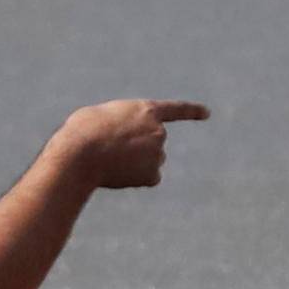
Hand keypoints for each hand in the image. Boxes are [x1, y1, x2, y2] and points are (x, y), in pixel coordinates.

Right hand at [51, 99, 208, 190]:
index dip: (191, 111)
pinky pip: (148, 178)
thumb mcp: (101, 117)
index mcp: (146, 110)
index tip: (207, 113)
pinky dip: (136, 179)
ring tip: (109, 160)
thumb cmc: (82, 131)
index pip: (175, 110)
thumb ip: (121, 124)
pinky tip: (118, 174)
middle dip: (137, 149)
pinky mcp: (153, 173)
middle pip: (152, 144)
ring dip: (133, 163)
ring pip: (148, 162)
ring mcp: (158, 153)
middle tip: (109, 149)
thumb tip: (121, 143)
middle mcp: (159, 131)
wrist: (81, 153)